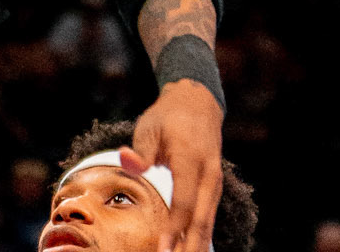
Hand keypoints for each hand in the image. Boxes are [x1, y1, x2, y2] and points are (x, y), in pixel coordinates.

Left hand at [122, 80, 221, 251]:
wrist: (197, 103)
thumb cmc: (168, 116)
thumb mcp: (150, 126)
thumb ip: (140, 150)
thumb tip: (125, 161)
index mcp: (191, 160)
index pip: (184, 202)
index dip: (173, 227)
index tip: (162, 248)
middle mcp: (209, 175)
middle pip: (201, 220)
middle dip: (188, 247)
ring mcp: (214, 183)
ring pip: (208, 222)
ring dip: (195, 246)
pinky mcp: (213, 189)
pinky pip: (208, 218)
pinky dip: (199, 237)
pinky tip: (189, 250)